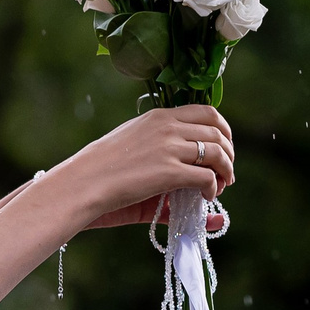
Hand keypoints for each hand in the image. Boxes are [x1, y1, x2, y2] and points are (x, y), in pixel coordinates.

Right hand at [53, 105, 236, 228]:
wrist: (80, 184)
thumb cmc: (99, 170)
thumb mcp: (133, 147)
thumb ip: (160, 150)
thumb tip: (177, 160)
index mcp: (158, 116)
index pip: (207, 112)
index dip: (222, 130)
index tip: (222, 147)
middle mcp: (167, 127)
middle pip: (217, 132)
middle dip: (228, 152)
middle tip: (225, 171)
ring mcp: (169, 148)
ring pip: (217, 153)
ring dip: (225, 171)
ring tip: (221, 185)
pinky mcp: (169, 172)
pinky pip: (207, 177)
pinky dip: (213, 188)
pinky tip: (206, 197)